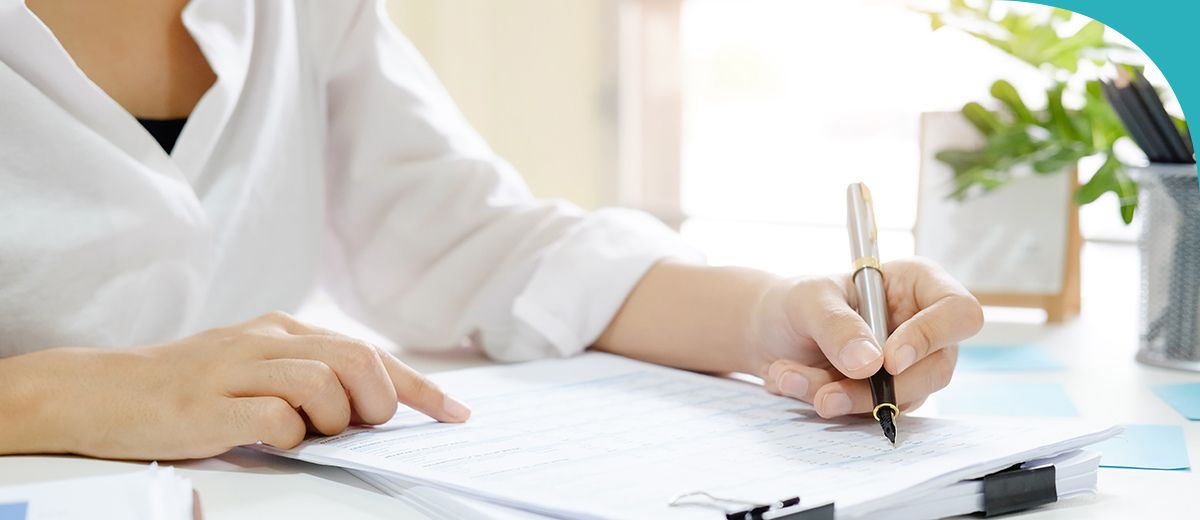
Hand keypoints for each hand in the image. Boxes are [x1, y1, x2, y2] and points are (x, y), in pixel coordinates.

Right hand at [24, 312, 469, 459]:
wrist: (99, 390)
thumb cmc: (188, 386)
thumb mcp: (254, 367)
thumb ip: (308, 375)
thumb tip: (372, 406)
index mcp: (284, 330)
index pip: (370, 352)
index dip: (419, 386)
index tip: (453, 413)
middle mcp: (266, 341)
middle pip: (358, 360)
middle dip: (378, 403)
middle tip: (360, 428)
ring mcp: (236, 370)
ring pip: (324, 384)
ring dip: (334, 420)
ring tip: (309, 433)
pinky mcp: (208, 406)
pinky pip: (276, 420)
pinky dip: (289, 436)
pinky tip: (272, 439)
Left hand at [750, 258, 982, 417]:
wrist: (767, 333)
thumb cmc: (796, 302)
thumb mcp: (808, 300)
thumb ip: (837, 326)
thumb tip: (871, 364)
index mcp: (917, 286)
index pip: (958, 312)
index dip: (933, 336)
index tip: (889, 361)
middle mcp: (922, 327)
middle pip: (937, 369)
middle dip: (880, 389)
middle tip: (827, 394)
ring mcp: (908, 366)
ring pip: (902, 398)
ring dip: (844, 397)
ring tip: (789, 377)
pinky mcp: (886, 395)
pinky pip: (871, 412)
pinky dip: (831, 403)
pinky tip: (791, 382)